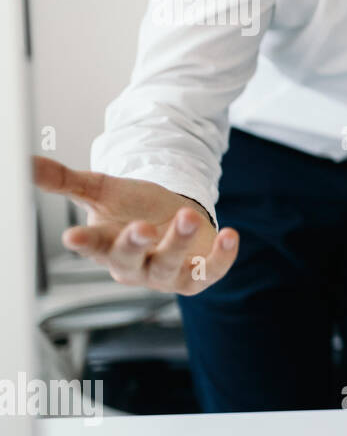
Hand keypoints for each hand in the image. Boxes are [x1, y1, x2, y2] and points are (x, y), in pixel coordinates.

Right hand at [33, 156, 239, 294]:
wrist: (173, 218)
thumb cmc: (133, 208)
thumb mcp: (100, 190)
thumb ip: (65, 179)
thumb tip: (24, 160)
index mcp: (106, 246)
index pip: (91, 245)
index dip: (84, 242)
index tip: (73, 235)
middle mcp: (135, 266)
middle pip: (131, 260)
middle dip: (136, 245)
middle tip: (143, 228)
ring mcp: (167, 274)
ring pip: (170, 265)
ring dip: (180, 243)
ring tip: (188, 216)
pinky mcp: (198, 275)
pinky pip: (211, 271)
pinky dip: (222, 257)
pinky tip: (231, 234)